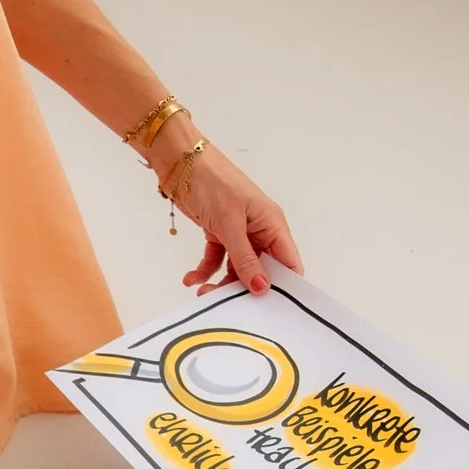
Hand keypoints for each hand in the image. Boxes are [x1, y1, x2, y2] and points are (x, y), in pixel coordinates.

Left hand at [162, 140, 301, 297]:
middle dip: (244, 288)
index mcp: (272, 224)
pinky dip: (205, 270)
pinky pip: (216, 258)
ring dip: (220, 282)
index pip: (288, 263)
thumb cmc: (212, 182)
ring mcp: (239, 232)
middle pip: (261, 270)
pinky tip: (191, 279)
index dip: (282, 286)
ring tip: (202, 292)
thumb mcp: (229, 224)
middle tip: (224, 301)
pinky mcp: (219, 232)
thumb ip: (245, 258)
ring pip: (236, 268)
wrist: (180, 162)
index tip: (266, 306)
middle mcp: (259, 230)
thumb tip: (262, 287)